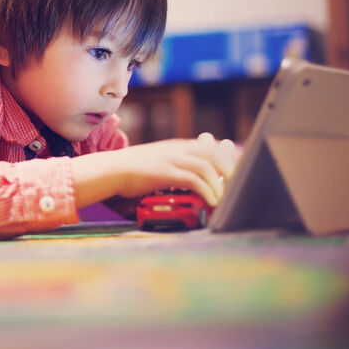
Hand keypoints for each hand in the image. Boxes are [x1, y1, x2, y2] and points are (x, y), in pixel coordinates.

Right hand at [117, 132, 238, 205]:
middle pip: (214, 154)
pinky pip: (194, 180)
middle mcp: (177, 149)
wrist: (109, 170)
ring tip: (226, 200)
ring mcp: (171, 159)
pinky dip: (207, 191)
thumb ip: (175, 167)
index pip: (210, 148)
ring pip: (207, 167)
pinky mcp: (165, 172)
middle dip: (231, 170)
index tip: (238, 171)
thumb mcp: (157, 163)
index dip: (228, 158)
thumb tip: (192, 180)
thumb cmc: (131, 171)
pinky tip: (212, 201)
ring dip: (220, 185)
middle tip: (239, 187)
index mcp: (177, 147)